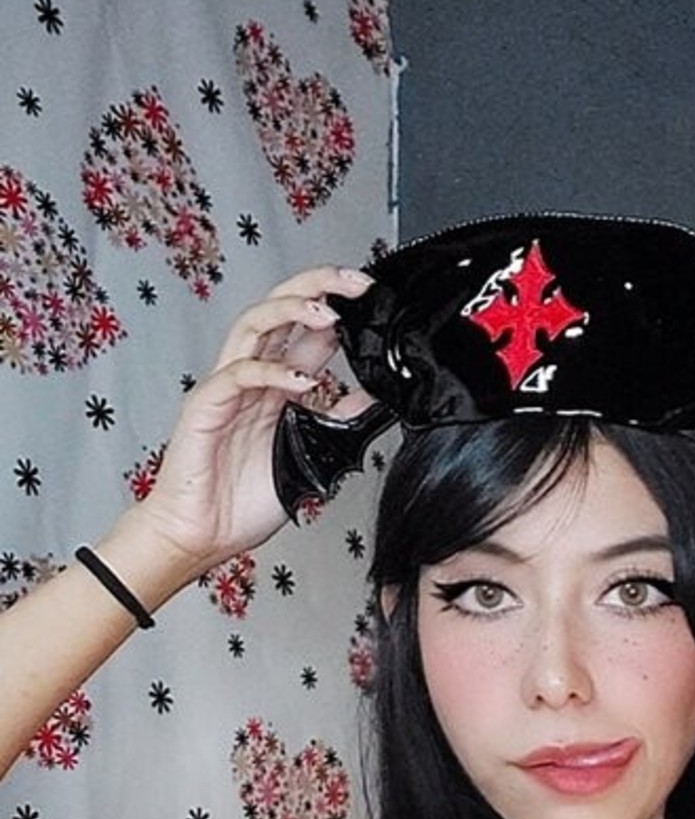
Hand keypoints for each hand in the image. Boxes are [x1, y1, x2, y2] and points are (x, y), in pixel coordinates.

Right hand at [133, 266, 373, 578]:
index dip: (338, 306)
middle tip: (356, 283)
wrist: (199, 535)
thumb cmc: (239, 502)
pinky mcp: (206, 407)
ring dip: (293, 310)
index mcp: (275, 386)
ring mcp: (226, 388)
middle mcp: (251, 378)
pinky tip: (301, 381)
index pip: (307, 330)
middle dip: (319, 286)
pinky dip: (271, 372)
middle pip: (280, 308)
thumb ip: (335, 425)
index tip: (371, 298)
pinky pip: (237, 375)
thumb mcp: (309, 458)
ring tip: (329, 313)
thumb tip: (370, 399)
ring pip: (254, 325)